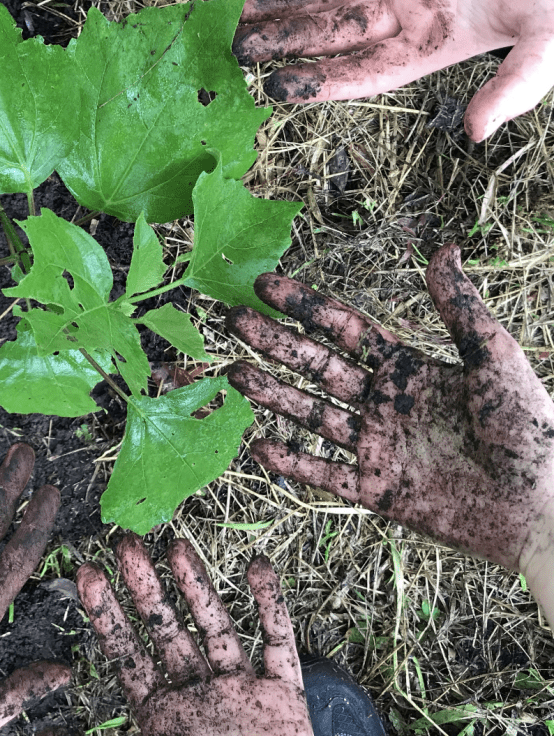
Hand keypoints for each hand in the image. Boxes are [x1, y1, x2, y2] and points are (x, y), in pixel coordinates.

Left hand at [77, 535, 313, 735]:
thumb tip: (54, 735)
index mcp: (161, 719)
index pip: (127, 657)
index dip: (106, 616)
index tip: (86, 574)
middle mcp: (199, 697)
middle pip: (167, 632)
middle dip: (145, 590)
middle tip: (125, 545)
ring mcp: (241, 693)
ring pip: (216, 628)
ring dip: (198, 587)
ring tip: (176, 546)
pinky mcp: (285, 700)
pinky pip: (279, 644)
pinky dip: (271, 607)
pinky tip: (257, 567)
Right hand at [226, 244, 553, 612]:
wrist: (543, 506)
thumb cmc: (531, 429)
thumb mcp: (496, 359)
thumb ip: (460, 309)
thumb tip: (445, 248)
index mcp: (407, 369)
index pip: (343, 330)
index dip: (304, 306)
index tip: (265, 285)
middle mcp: (382, 402)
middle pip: (315, 366)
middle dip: (273, 343)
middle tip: (231, 320)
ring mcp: (375, 445)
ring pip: (310, 414)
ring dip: (272, 394)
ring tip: (233, 373)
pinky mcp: (377, 489)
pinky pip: (324, 473)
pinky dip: (291, 462)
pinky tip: (259, 444)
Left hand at [232, 0, 553, 140]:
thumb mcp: (549, 40)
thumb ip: (516, 86)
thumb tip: (476, 134)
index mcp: (430, 47)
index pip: (363, 72)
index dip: (320, 80)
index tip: (275, 88)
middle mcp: (406, 13)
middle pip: (331, 32)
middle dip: (284, 40)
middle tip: (234, 48)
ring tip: (239, 7)